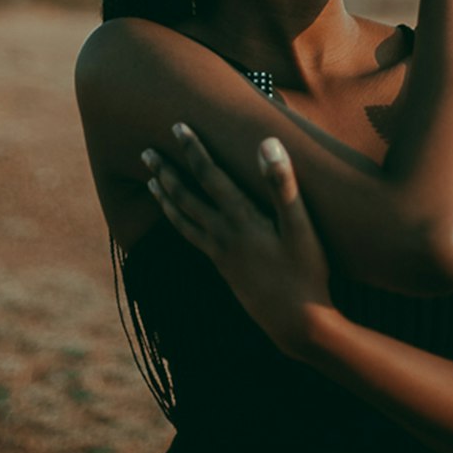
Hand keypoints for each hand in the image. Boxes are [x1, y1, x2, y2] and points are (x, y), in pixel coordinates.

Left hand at [142, 125, 335, 358]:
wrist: (298, 325)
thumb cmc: (307, 273)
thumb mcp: (300, 227)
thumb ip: (282, 184)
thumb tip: (267, 142)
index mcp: (241, 220)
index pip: (210, 176)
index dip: (193, 149)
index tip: (176, 126)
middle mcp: (224, 236)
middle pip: (186, 198)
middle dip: (166, 172)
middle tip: (145, 152)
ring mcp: (222, 255)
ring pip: (183, 221)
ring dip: (166, 198)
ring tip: (151, 184)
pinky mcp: (225, 270)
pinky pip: (193, 239)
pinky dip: (179, 224)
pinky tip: (180, 221)